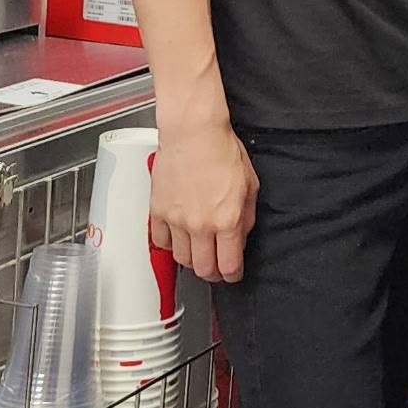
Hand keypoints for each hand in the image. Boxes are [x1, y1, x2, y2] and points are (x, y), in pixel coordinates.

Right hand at [149, 120, 258, 284]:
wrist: (193, 133)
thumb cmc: (222, 151)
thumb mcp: (250, 184)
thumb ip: (247, 216)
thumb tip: (241, 236)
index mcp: (227, 219)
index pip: (229, 265)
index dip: (233, 275)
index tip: (233, 274)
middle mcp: (200, 224)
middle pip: (203, 268)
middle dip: (213, 274)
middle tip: (217, 268)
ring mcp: (176, 220)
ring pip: (181, 259)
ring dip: (192, 260)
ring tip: (199, 252)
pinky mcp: (158, 212)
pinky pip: (161, 242)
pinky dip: (170, 245)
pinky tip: (179, 237)